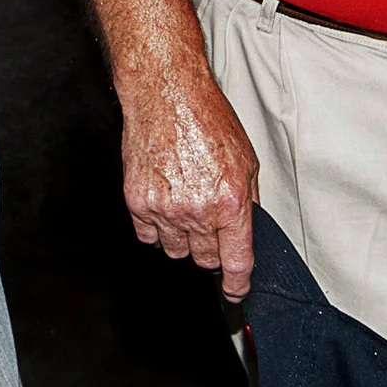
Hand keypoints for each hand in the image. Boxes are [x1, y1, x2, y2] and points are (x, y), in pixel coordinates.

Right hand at [119, 50, 260, 299]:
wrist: (166, 95)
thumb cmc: (205, 119)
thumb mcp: (246, 160)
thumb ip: (249, 202)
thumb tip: (247, 232)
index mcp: (230, 202)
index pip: (236, 262)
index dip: (237, 284)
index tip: (236, 291)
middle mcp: (198, 210)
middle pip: (205, 260)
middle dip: (212, 252)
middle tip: (210, 228)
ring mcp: (165, 209)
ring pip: (176, 251)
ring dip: (184, 240)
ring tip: (186, 208)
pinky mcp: (138, 201)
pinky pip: (148, 236)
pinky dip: (157, 228)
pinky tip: (165, 206)